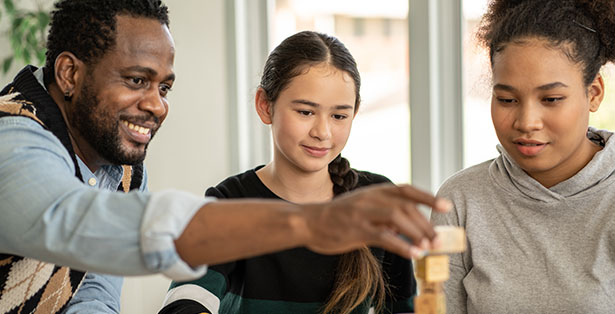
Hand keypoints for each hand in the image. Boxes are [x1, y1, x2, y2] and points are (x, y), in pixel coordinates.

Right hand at [299, 183, 450, 258]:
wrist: (308, 221)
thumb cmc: (337, 217)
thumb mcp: (362, 207)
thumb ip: (383, 213)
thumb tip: (406, 226)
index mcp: (374, 192)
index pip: (406, 190)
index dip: (427, 197)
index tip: (445, 206)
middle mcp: (371, 199)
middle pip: (406, 207)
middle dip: (425, 223)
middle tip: (438, 239)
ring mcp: (363, 213)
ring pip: (398, 218)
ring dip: (417, 233)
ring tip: (428, 247)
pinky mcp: (356, 230)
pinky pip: (384, 237)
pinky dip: (402, 246)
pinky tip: (413, 254)